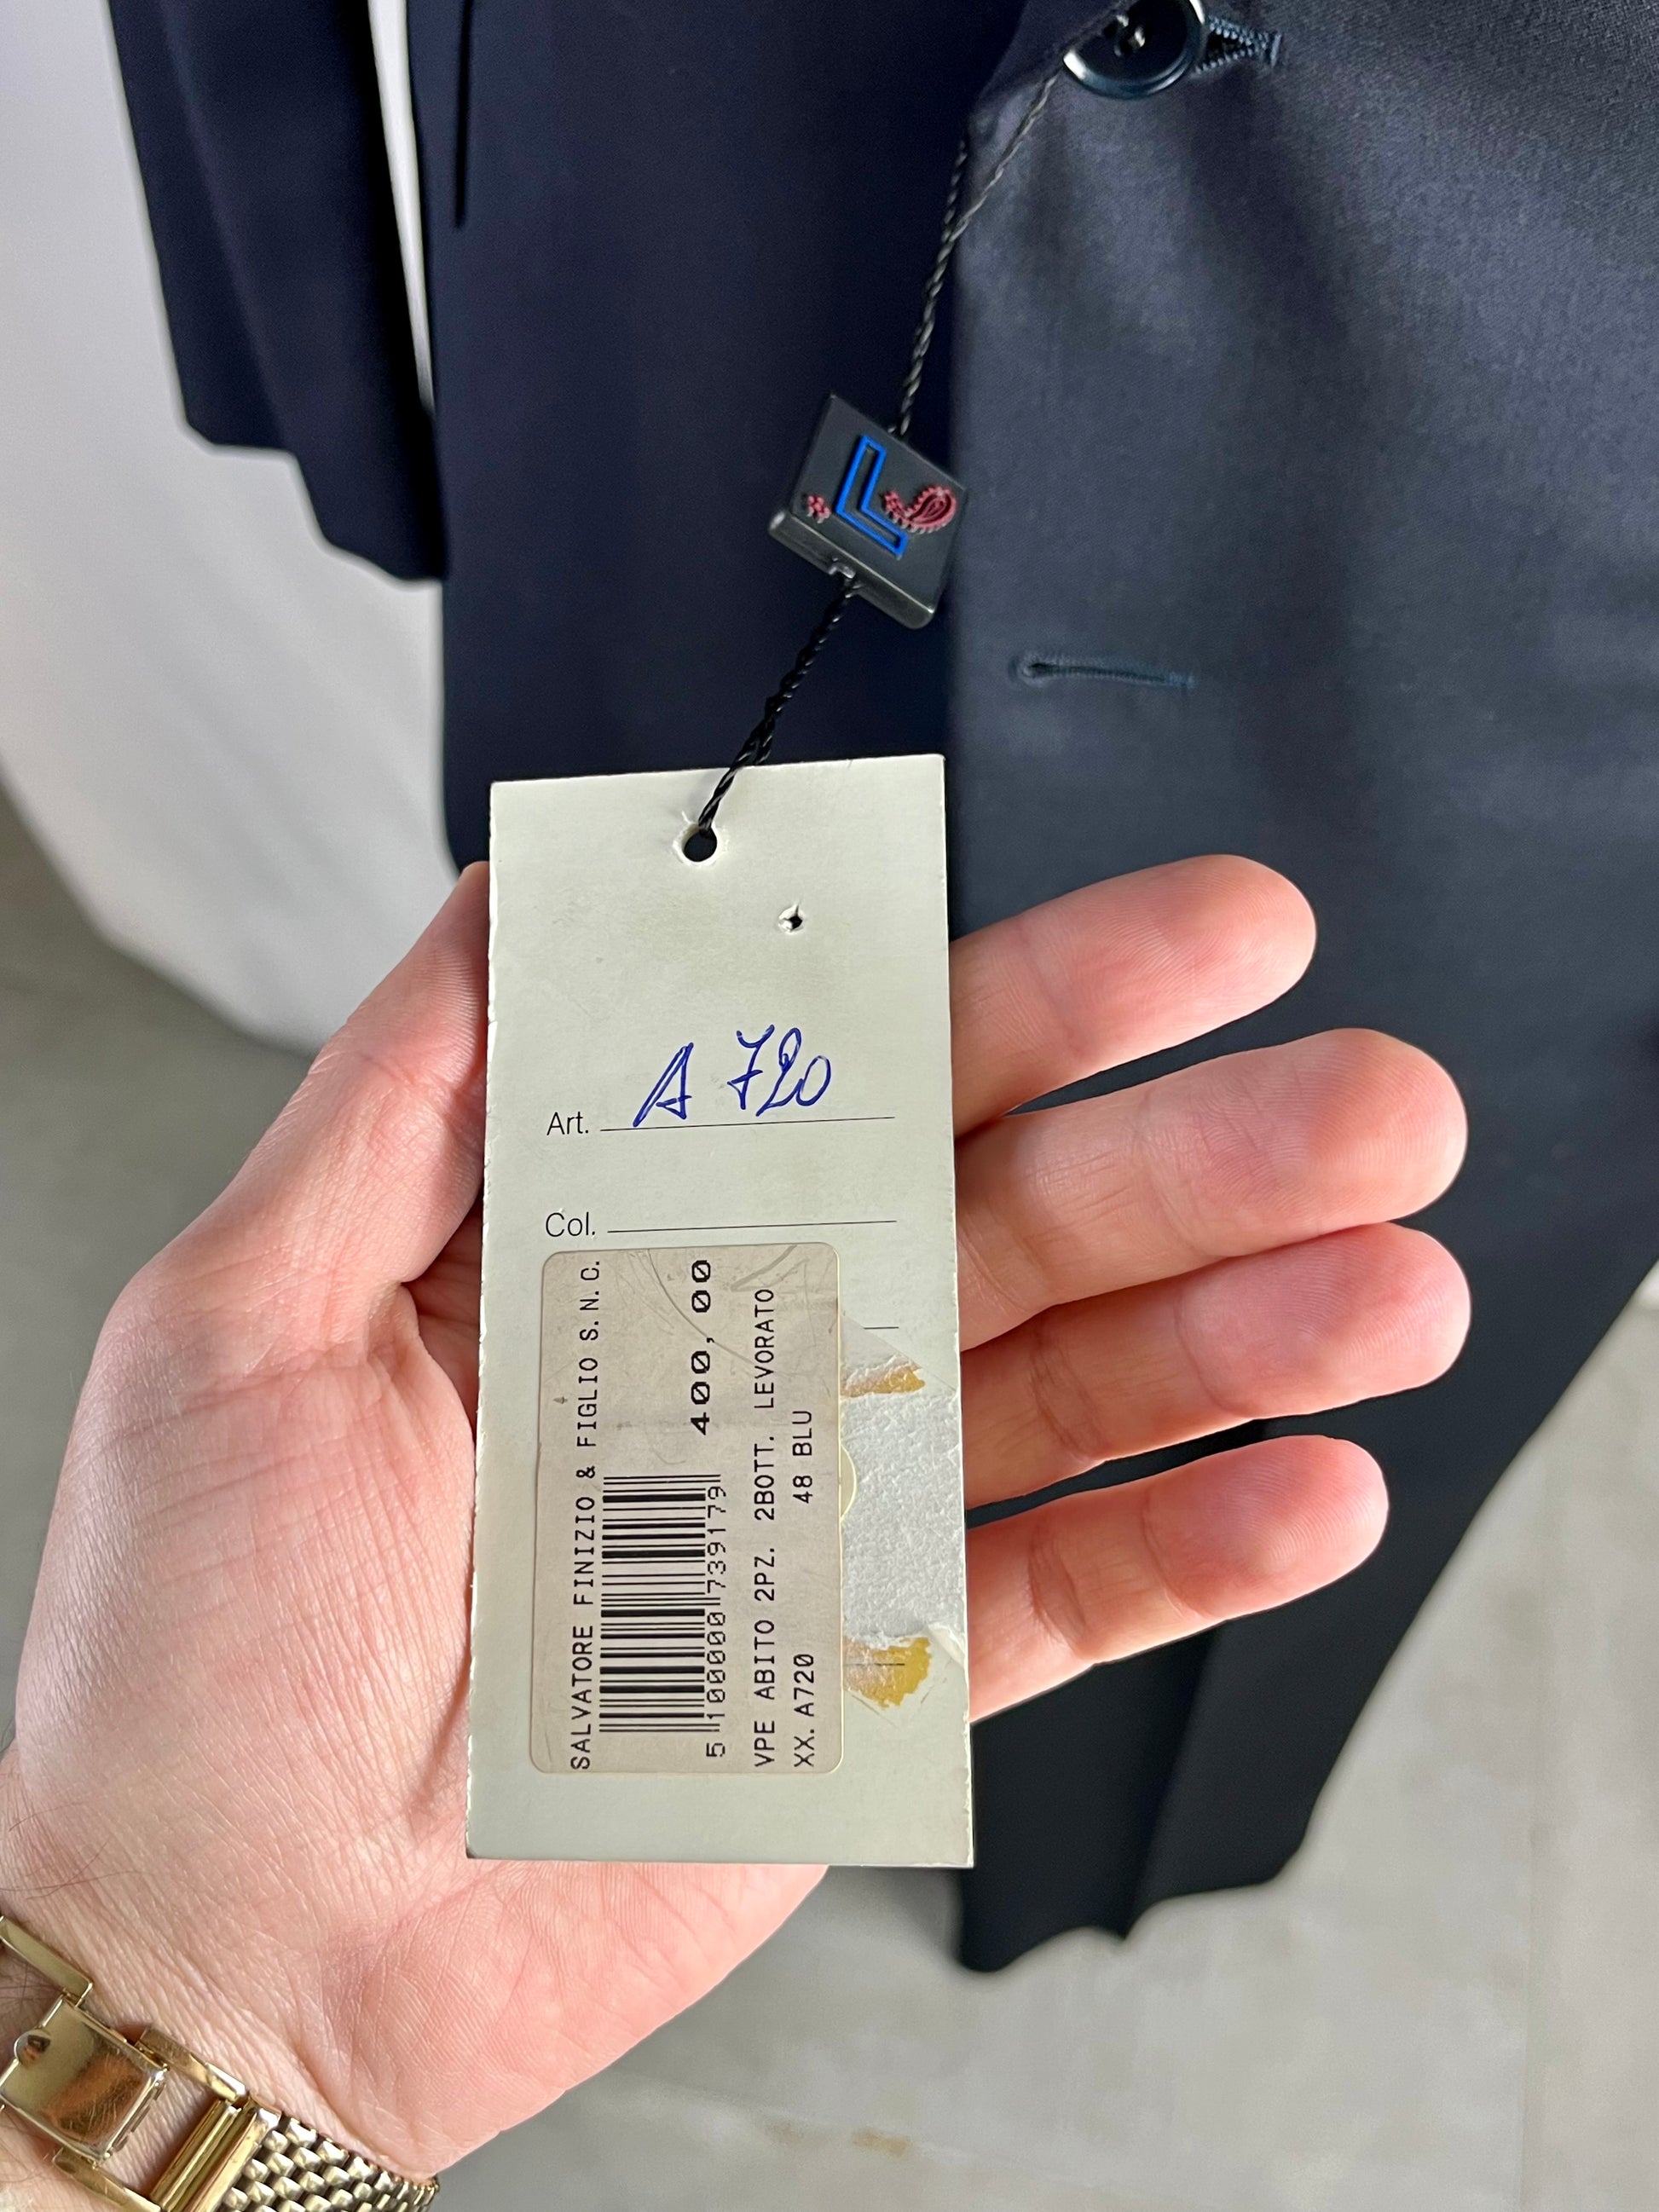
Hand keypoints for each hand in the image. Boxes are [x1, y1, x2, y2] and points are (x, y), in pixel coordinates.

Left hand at [0, 856, 1464, 2189]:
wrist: (215, 1959)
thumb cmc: (180, 1653)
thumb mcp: (240, 1321)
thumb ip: (400, 1095)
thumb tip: (521, 889)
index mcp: (605, 1240)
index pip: (845, 1075)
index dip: (1019, 1001)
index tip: (1179, 945)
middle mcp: (735, 1352)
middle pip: (1001, 1219)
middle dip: (1197, 1152)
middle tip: (1372, 1095)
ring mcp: (815, 1516)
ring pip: (1062, 1396)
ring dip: (1242, 1336)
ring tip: (1396, 1283)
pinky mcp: (859, 1683)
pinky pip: (1048, 1599)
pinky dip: (1186, 1546)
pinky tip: (1310, 1482)